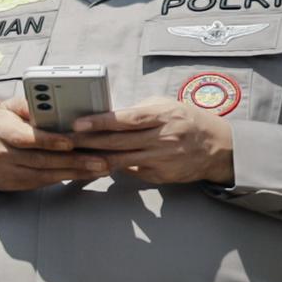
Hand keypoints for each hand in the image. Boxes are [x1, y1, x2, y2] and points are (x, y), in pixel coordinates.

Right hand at [0, 112, 109, 192]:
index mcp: (1, 130)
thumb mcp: (6, 109)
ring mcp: (11, 171)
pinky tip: (87, 173)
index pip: (26, 137)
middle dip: (73, 159)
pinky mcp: (18, 183)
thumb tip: (53, 99)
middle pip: (41, 158)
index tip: (70, 142)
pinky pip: (46, 182)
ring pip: (47, 173)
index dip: (49, 140)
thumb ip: (28, 104)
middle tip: (100, 159)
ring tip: (101, 167)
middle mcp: (3, 152)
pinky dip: (69, 177)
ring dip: (76, 171)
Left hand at [64, 99, 235, 188]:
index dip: (100, 122)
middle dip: (88, 142)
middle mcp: (162, 138)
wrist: (217, 146)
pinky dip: (112, 168)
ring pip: (120, 160)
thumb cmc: (185, 120)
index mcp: (162, 116)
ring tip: (73, 154)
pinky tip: (95, 165)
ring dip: (94, 157)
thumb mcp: (165, 106)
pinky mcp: (160, 175)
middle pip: (118, 142)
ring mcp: (161, 159)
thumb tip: (105, 115)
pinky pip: (131, 171)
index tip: (78, 123)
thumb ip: (138, 111)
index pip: (126, 119)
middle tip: (64, 140)